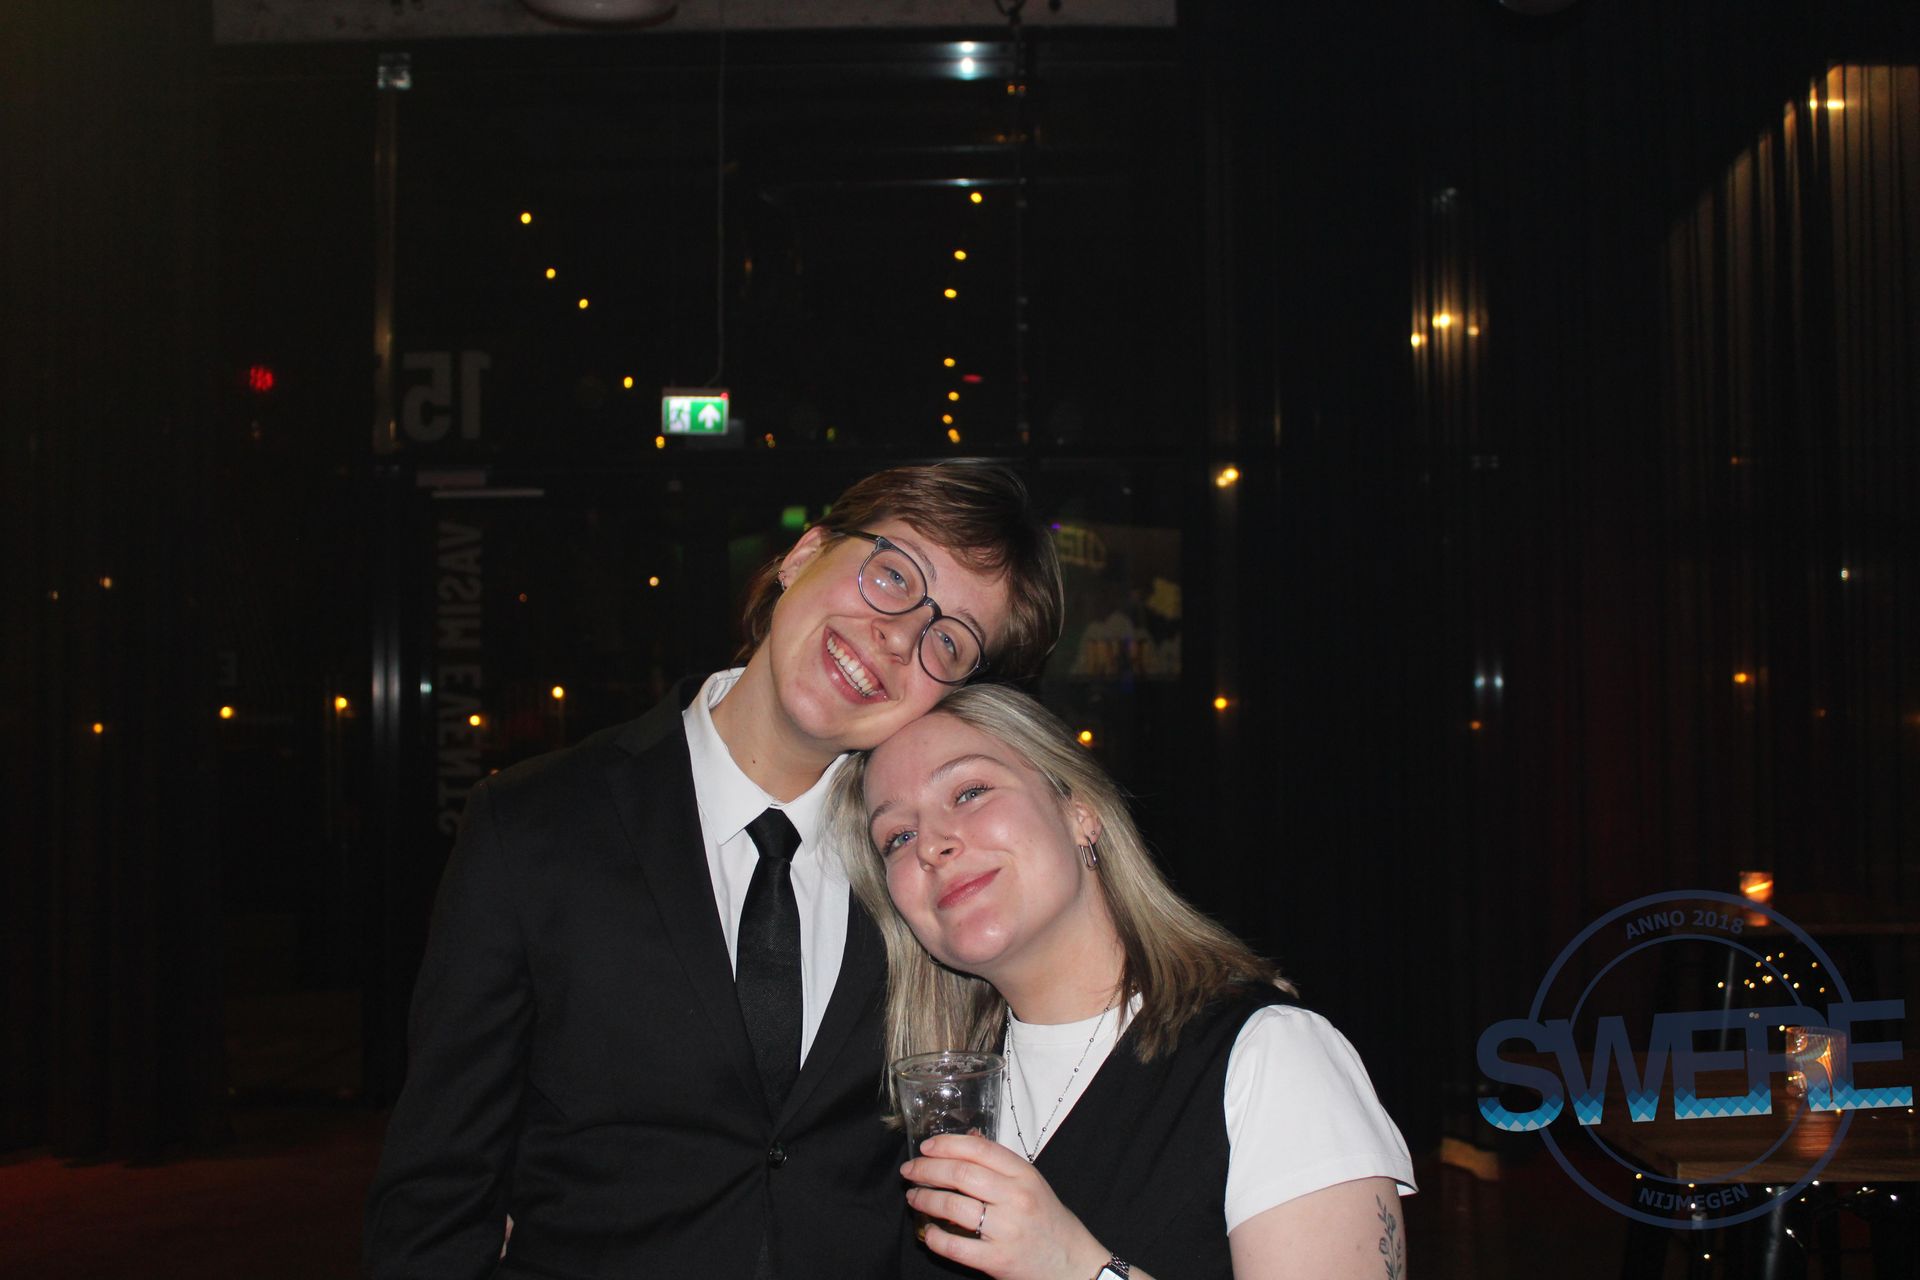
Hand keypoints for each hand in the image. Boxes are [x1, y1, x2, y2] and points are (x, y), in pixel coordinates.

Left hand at [901, 1133, 1111, 1279]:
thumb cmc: (1047, 1220)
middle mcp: (1016, 1198)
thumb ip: (1000, 1165)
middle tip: (910, 1170)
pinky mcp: (996, 1260)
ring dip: (926, 1199)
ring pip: (954, 1207)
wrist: (1072, 1263)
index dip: (947, 1144)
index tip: (926, 1147)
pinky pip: (955, 1246)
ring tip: (914, 1197)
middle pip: (961, 1175)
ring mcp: (1006, 1230)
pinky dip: (935, 1237)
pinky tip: (928, 1231)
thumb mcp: (1031, 1183)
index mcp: (1024, 1175)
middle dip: (927, 1170)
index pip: (979, 1149)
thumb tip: (961, 1143)